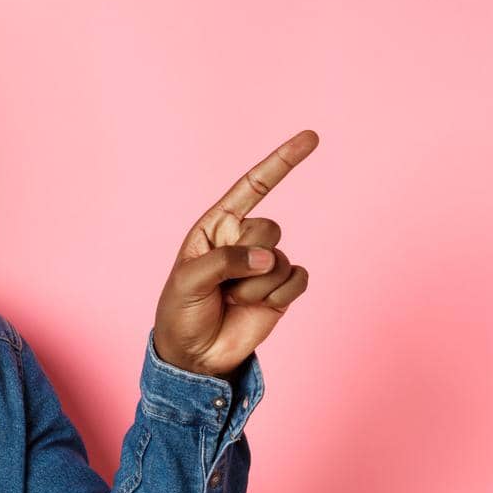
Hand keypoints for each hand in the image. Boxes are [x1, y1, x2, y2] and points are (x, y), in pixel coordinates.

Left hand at [152, 131, 315, 378]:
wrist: (196, 355)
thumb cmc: (181, 312)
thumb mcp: (189, 281)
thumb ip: (225, 261)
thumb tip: (267, 259)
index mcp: (215, 227)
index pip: (252, 187)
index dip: (281, 162)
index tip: (311, 137)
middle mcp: (242, 240)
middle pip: (269, 228)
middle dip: (247, 259)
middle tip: (222, 284)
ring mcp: (265, 264)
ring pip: (281, 259)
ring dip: (256, 286)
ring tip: (232, 300)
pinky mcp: (281, 289)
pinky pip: (298, 279)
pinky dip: (278, 296)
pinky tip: (256, 307)